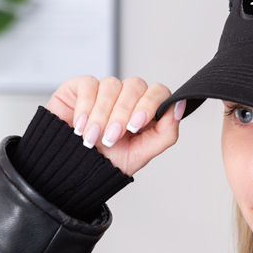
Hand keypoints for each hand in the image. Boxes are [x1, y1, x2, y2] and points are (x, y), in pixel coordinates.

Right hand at [45, 75, 184, 176]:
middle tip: (111, 138)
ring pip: (111, 85)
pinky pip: (89, 84)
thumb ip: (166, 132)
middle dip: (122, 114)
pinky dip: (85, 107)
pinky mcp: (82, 86)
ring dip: (102, 115)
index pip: (158, 91)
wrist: (73, 168)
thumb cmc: (108, 161)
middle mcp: (128, 96)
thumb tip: (179, 106)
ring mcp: (106, 89)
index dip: (149, 104)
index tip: (135, 126)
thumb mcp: (142, 153)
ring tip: (93, 138)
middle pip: (135, 86)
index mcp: (146, 109)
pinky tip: (80, 126)